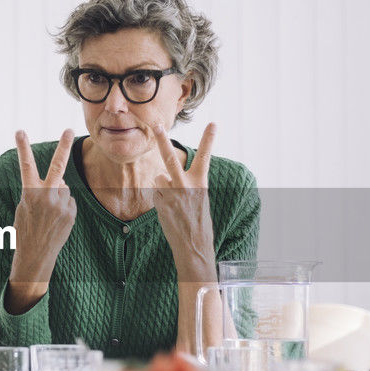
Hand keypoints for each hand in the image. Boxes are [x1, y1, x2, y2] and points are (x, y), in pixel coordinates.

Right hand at [6, 129, 76, 311]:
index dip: (22, 147)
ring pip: (63, 188)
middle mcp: (46, 196)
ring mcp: (60, 204)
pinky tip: (56, 220)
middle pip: (57, 166)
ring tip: (48, 214)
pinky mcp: (71, 212)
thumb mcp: (25, 207)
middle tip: (69, 129)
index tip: (20, 130)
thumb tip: (62, 182)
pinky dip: (64, 207)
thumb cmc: (26, 229)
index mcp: (29, 193)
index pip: (25, 165)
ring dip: (57, 196)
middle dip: (63, 146)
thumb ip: (40, 191)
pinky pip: (69, 201)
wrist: (36, 254)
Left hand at [151, 122, 216, 280]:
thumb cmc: (198, 223)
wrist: (194, 247)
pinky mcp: (161, 204)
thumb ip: (186, 185)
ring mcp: (171, 195)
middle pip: (170, 158)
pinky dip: (160, 199)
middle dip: (162, 139)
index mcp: (200, 184)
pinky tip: (169, 211)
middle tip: (156, 124)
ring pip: (159, 178)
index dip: (209, 139)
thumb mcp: (199, 200)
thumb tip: (164, 176)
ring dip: (163, 186)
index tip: (214, 123)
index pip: (205, 157)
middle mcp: (185, 186)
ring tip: (173, 202)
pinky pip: (157, 193)